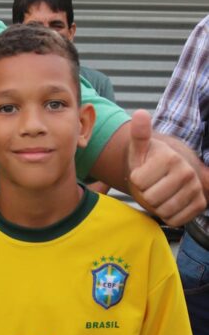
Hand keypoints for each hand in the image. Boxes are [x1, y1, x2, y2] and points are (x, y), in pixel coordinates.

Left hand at [127, 110, 205, 225]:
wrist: (168, 173)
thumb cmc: (148, 161)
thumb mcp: (140, 148)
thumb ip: (139, 133)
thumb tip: (139, 114)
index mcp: (170, 157)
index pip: (138, 182)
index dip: (136, 180)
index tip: (142, 173)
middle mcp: (186, 172)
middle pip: (150, 198)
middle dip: (145, 194)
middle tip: (150, 185)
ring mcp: (195, 189)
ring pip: (162, 211)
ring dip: (155, 206)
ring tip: (158, 193)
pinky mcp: (199, 205)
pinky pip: (174, 220)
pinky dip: (167, 216)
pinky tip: (168, 203)